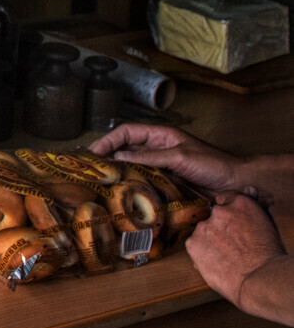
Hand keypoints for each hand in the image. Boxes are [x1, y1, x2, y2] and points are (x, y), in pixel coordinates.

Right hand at [85, 123, 246, 194]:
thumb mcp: (179, 157)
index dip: (108, 140)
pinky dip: (132, 186)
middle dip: (107, 157)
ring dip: (118, 173)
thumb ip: (149, 157)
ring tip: (101, 183)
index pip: (126, 132)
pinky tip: (122, 195)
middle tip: (90, 170)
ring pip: (133, 167)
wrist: (237, 183)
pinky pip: (144, 182)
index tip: (92, 153)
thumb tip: (118, 157)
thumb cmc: (213, 164)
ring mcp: (161, 167)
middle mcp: (158, 150)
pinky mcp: (165, 183)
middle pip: (126, 149)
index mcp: (160, 136)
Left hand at [186, 192, 286, 308]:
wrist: (260, 278)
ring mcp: (204, 227)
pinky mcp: (193, 243)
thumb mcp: (266, 223)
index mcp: (240, 203)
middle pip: (213, 217)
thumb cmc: (268, 254)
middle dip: (220, 228)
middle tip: (232, 244)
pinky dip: (202, 252)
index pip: (225, 198)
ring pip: (203, 231)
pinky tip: (217, 261)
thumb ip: (252, 209)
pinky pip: (195, 245)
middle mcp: (219, 212)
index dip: (228, 211)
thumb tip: (249, 191)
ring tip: (226, 256)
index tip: (231, 222)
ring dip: (210, 240)